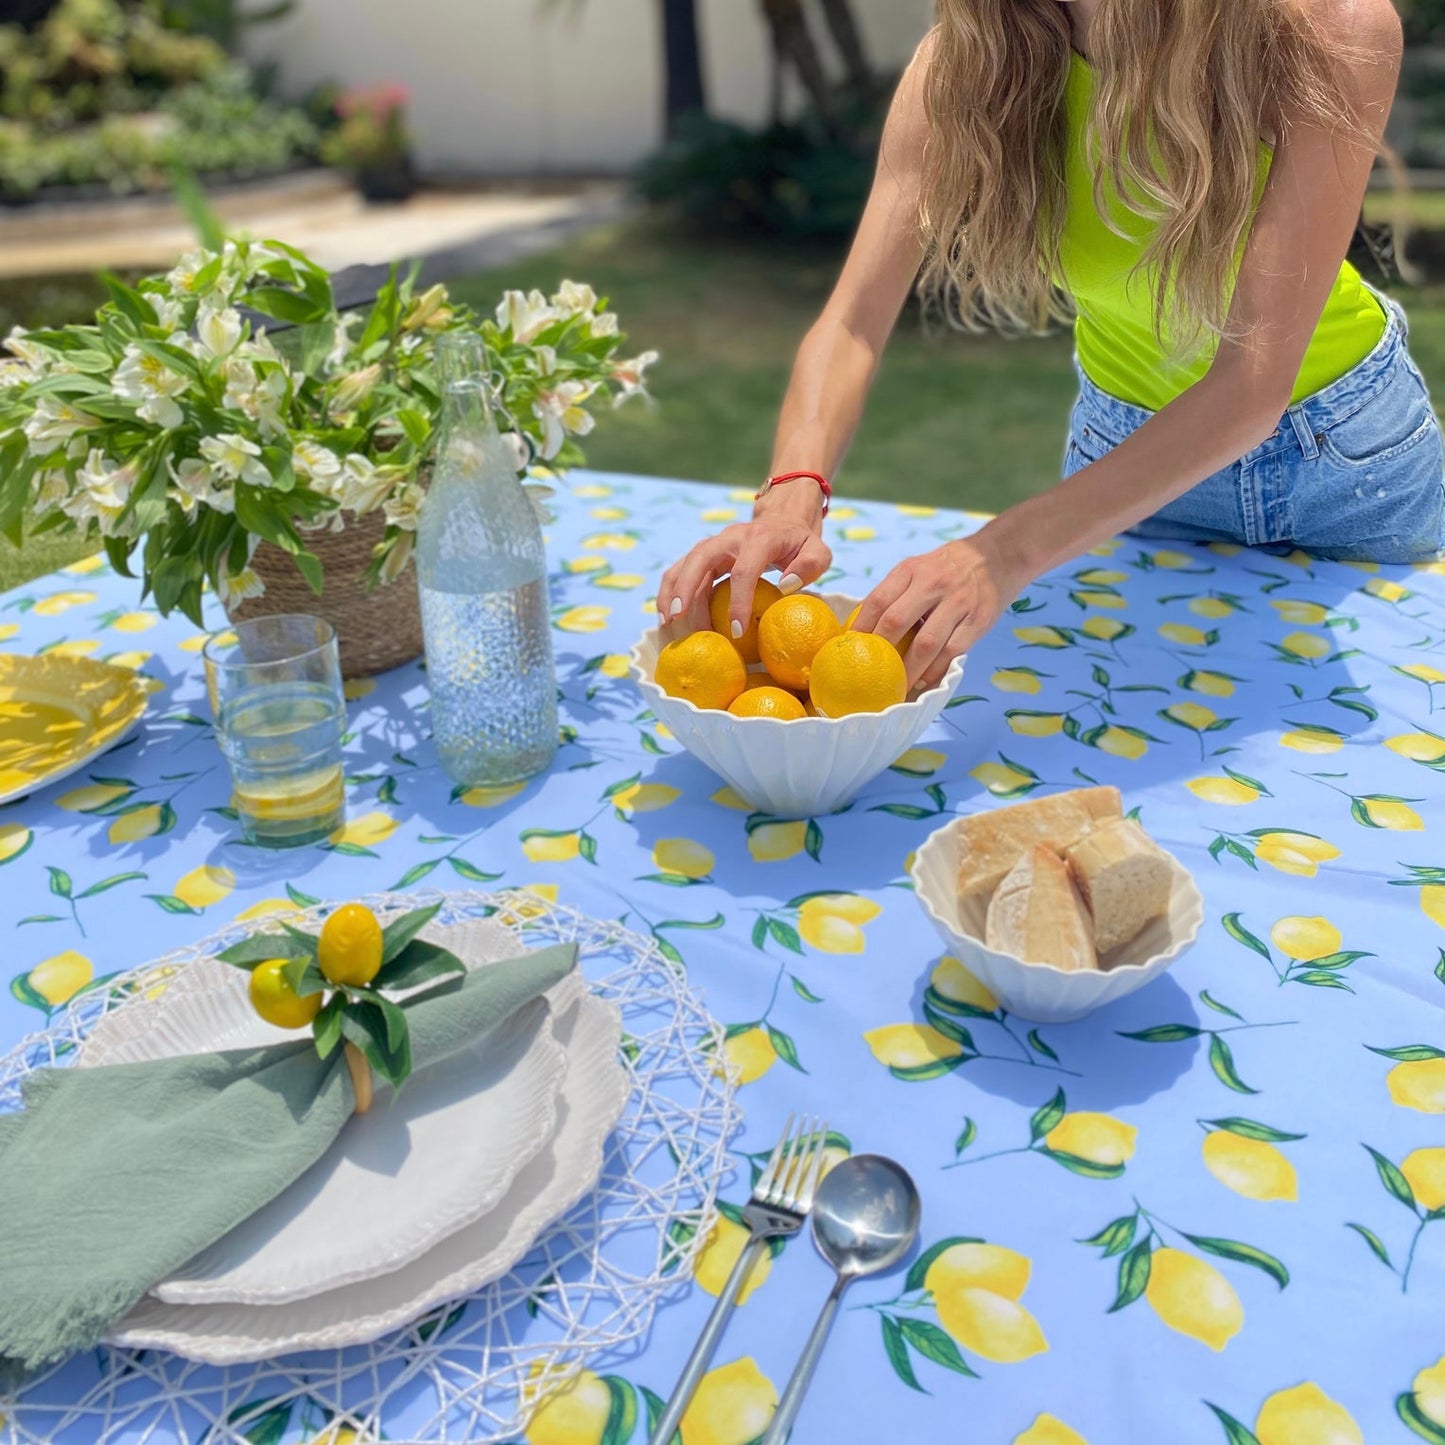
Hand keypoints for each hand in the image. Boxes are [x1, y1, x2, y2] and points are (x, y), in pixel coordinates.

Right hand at [655, 489, 830, 638]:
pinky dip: (671, 591)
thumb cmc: (801, 543)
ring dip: (672, 591)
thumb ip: (810, 566)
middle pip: (701, 558)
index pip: (744, 571)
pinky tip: (667, 617)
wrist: (784, 518)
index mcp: (760, 538)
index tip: (736, 631)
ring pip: (685, 563)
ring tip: (667, 622)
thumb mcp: (818, 551)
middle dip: (687, 588)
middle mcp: (731, 537)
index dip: (738, 601)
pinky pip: (682, 570)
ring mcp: (715, 544)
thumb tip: (785, 587)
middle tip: (679, 618)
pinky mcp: (706, 554)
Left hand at [852, 534, 1021, 690]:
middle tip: (870, 673)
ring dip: (909, 669)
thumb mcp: (918, 568)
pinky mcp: (979, 620)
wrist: (998, 555)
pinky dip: (936, 669)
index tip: (848, 649)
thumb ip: (895, 593)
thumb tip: (862, 626)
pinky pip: (952, 651)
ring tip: (897, 686)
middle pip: (896, 621)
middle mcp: (933, 583)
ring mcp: (958, 602)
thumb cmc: (949, 568)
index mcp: (911, 570)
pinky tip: (925, 680)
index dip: (860, 628)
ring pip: (926, 643)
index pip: (877, 600)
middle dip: (880, 651)